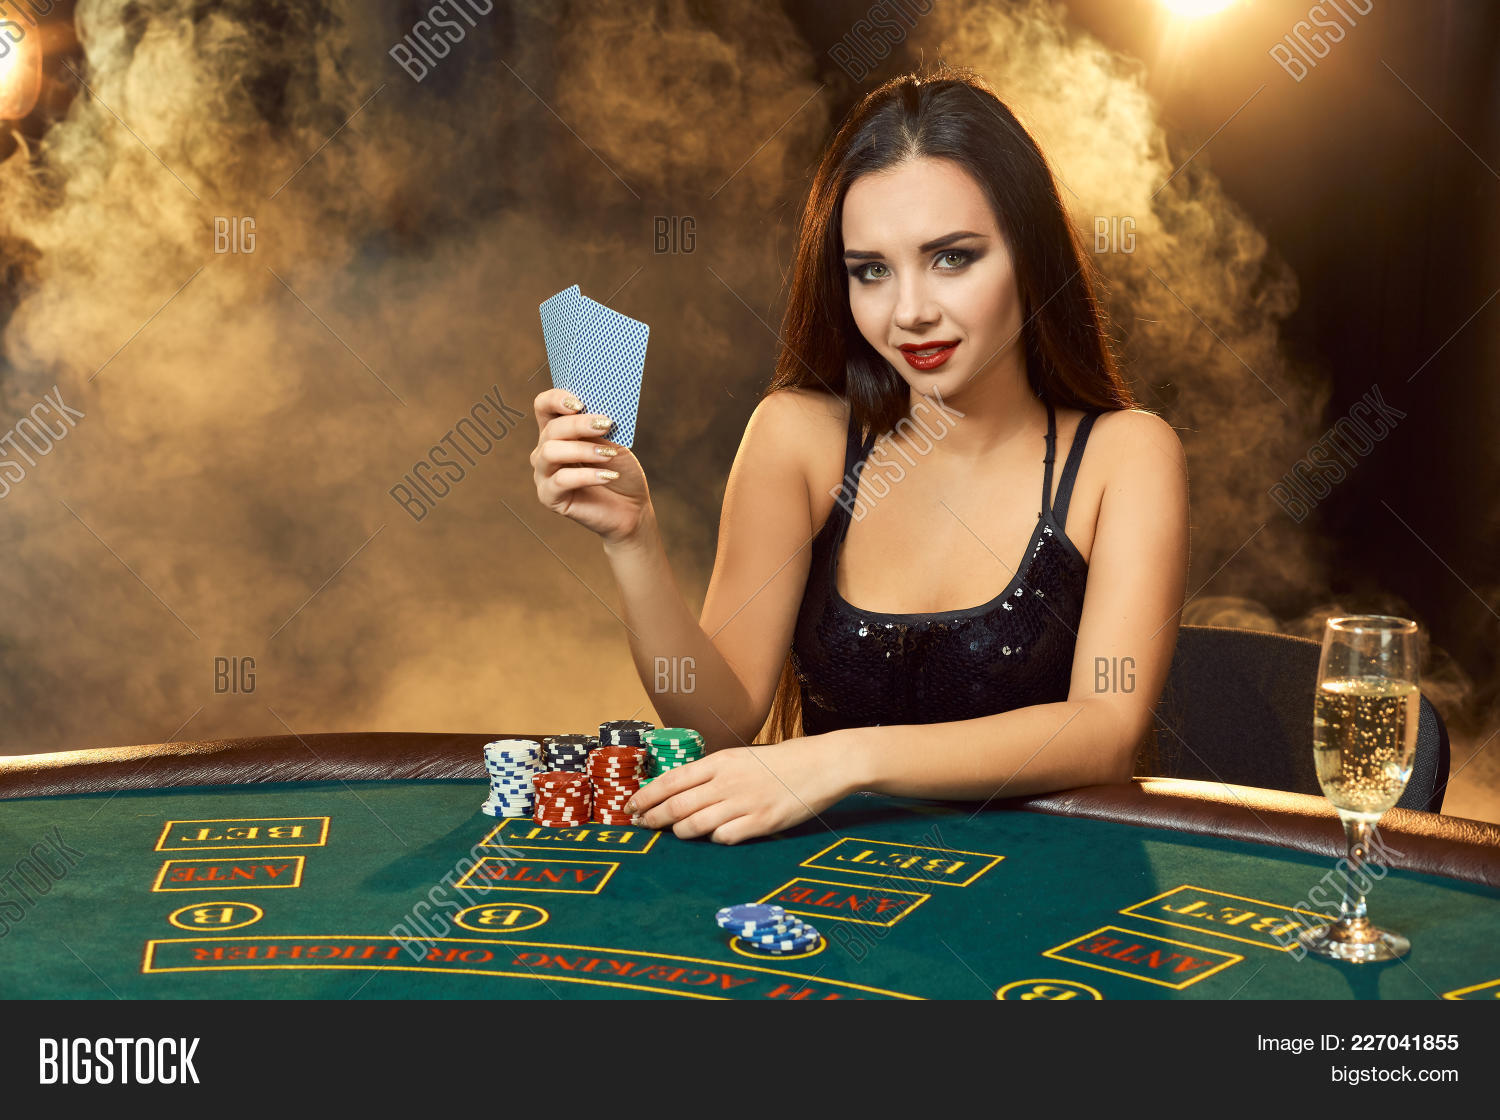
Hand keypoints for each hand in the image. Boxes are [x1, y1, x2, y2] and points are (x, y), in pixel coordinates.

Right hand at [530, 387, 651, 544]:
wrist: (632, 508)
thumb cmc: (620, 470)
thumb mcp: (613, 442)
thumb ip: (598, 425)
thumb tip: (594, 406)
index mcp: (557, 432)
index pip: (543, 406)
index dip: (556, 399)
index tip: (580, 402)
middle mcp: (544, 451)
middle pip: (551, 429)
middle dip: (579, 424)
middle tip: (606, 424)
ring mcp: (544, 474)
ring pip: (550, 452)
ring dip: (582, 449)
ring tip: (609, 454)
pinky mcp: (549, 497)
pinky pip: (561, 480)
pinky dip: (587, 475)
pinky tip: (608, 475)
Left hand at [627, 734, 854, 844]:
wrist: (822, 764)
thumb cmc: (782, 761)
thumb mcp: (742, 757)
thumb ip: (715, 772)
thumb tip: (683, 788)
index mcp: (720, 761)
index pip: (671, 780)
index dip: (647, 795)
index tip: (631, 806)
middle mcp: (727, 782)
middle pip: (677, 805)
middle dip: (653, 818)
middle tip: (642, 826)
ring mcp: (744, 803)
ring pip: (695, 825)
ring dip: (679, 833)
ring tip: (673, 835)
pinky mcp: (761, 822)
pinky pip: (725, 837)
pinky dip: (714, 840)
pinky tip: (714, 837)